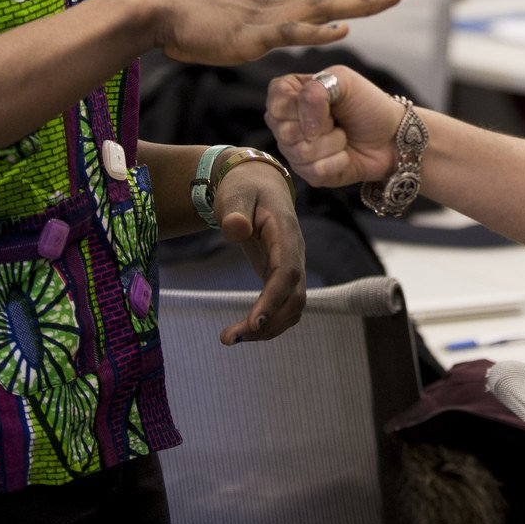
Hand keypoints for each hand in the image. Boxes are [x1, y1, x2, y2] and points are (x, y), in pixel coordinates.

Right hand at [150, 0, 422, 64]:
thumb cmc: (197, 25)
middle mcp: (285, 7)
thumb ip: (267, 32)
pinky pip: (290, 34)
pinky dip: (318, 32)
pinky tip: (343, 31)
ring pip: (325, 8)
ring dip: (362, 2)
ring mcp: (271, 20)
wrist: (160, 14)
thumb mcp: (244, 32)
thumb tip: (282, 34)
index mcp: (286, 7)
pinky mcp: (252, 37)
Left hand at [211, 157, 305, 344]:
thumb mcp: (235, 194)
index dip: (274, 299)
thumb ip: (235, 211)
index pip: (288, 272)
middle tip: (229, 338)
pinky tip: (242, 331)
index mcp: (285, 233)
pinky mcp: (282, 277)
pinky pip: (283, 306)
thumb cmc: (244, 189)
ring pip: (292, 308)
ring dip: (267, 329)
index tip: (254, 323)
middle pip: (295, 298)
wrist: (257, 185)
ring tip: (230, 338)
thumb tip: (234, 230)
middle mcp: (295, 254)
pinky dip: (266, 323)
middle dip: (268, 323)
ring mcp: (292, 267)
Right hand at [264, 64, 406, 189]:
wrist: (392, 135)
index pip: (276, 102)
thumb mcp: (343, 80)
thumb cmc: (367, 104)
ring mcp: (295, 150)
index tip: (327, 103)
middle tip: (337, 120)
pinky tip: (345, 154)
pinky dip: (337, 161)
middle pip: (285, 131)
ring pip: (301, 153)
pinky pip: (314, 171)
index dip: (302, 106)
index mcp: (289, 94)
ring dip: (333, 143)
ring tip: (343, 135)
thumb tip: (305, 123)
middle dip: (322, 126)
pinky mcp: (308, 174)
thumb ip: (316, 89)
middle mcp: (286, 123)